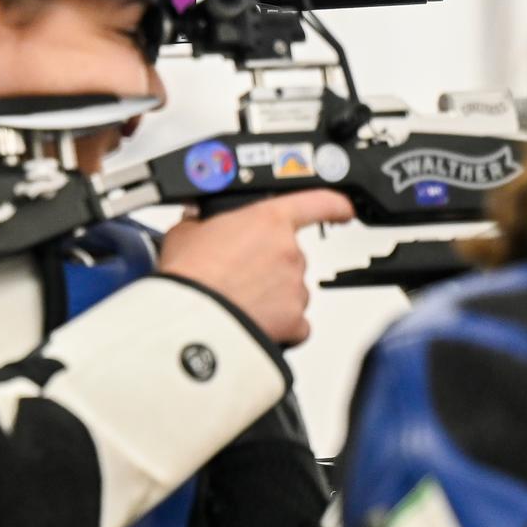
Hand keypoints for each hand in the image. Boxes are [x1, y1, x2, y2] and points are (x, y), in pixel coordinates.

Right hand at [157, 191, 353, 346]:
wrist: (191, 320)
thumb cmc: (189, 275)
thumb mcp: (184, 233)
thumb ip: (201, 223)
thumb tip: (199, 224)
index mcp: (267, 221)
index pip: (317, 202)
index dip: (334, 204)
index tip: (342, 208)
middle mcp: (290, 252)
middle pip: (289, 255)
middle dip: (267, 264)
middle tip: (235, 274)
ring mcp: (297, 288)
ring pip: (290, 290)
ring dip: (270, 294)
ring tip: (236, 300)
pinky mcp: (296, 321)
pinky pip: (294, 321)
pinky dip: (279, 323)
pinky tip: (252, 320)